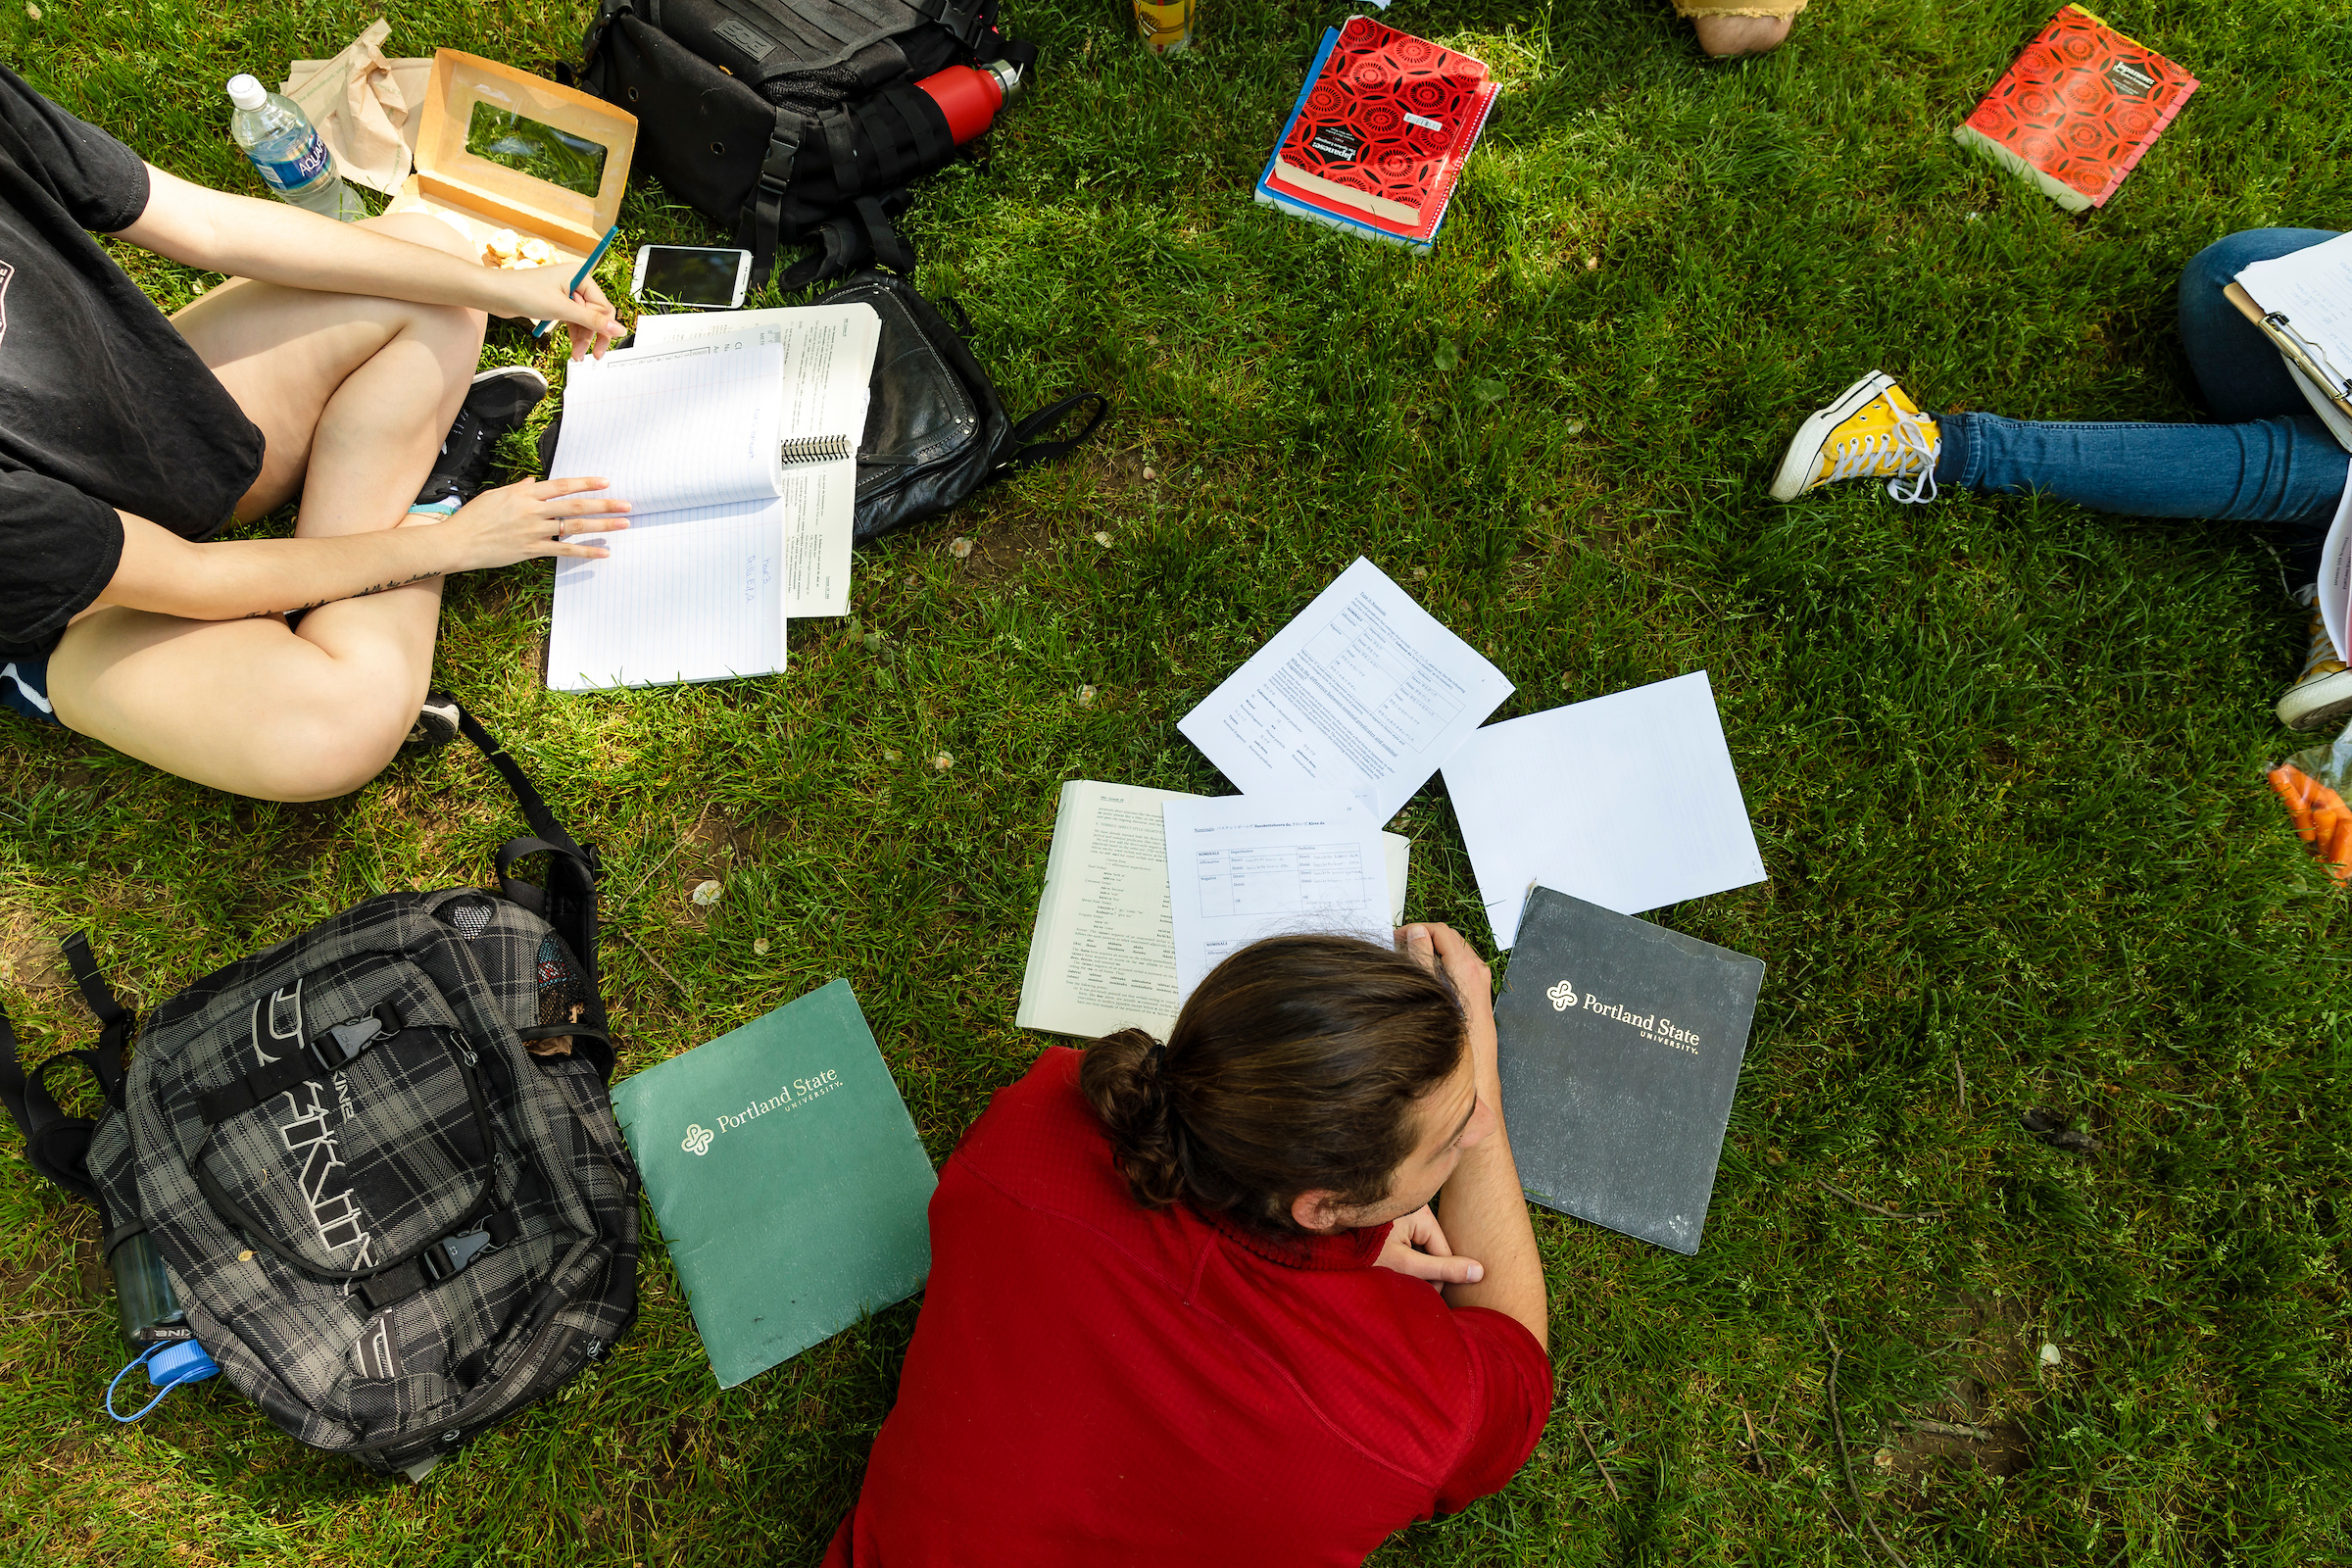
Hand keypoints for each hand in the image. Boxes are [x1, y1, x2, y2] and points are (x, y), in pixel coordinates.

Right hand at [441, 477, 629, 568]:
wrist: (458, 542)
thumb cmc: (474, 517)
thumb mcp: (496, 495)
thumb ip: (521, 489)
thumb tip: (537, 482)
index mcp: (525, 493)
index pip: (563, 485)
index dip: (586, 483)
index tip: (605, 482)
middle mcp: (533, 510)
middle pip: (576, 505)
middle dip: (605, 504)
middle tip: (627, 504)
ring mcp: (534, 531)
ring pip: (575, 527)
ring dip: (603, 526)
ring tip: (623, 524)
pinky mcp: (532, 550)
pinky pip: (565, 552)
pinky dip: (586, 552)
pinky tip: (604, 552)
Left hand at [497, 268, 623, 360]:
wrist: (494, 293)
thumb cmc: (523, 293)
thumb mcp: (562, 309)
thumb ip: (592, 321)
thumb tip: (619, 329)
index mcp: (580, 276)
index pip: (603, 306)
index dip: (602, 328)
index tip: (599, 348)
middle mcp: (575, 283)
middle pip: (594, 314)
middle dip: (592, 335)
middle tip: (592, 355)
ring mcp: (564, 293)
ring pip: (583, 320)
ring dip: (581, 338)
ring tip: (576, 355)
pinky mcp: (554, 303)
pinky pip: (571, 320)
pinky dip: (572, 333)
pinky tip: (571, 346)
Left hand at [1373, 1204, 1483, 1286]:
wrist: (1326, 1241)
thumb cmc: (1365, 1249)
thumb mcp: (1405, 1263)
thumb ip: (1441, 1269)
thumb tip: (1479, 1272)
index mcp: (1422, 1214)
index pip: (1444, 1252)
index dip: (1437, 1278)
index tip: (1419, 1295)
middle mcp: (1414, 1210)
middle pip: (1432, 1251)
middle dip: (1421, 1272)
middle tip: (1400, 1286)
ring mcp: (1401, 1215)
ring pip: (1418, 1249)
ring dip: (1409, 1267)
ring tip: (1388, 1276)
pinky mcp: (1390, 1222)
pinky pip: (1405, 1244)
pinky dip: (1399, 1258)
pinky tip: (1383, 1266)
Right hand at [1400, 923, 1496, 1080]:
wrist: (1474, 1081)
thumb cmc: (1455, 1046)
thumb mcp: (1434, 998)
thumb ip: (1424, 962)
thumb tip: (1417, 934)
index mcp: (1469, 971)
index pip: (1444, 932)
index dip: (1418, 928)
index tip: (1398, 938)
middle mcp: (1478, 974)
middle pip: (1452, 939)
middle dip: (1425, 936)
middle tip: (1400, 945)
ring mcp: (1480, 985)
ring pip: (1456, 953)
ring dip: (1433, 950)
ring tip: (1409, 959)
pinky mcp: (1477, 997)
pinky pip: (1459, 968)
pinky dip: (1441, 964)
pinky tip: (1424, 978)